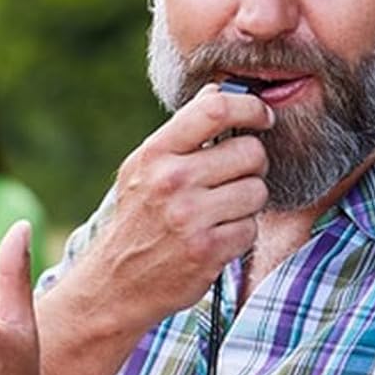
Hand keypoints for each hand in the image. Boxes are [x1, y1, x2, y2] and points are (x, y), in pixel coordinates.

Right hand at [75, 82, 270, 322]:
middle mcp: (171, 181)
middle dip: (250, 167)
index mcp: (155, 154)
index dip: (250, 108)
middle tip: (232, 181)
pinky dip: (239, 236)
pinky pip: (250, 229)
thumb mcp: (144, 170)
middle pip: (250, 153)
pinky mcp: (207, 251)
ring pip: (257, 192)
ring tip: (219, 213)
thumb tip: (219, 90)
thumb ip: (182, 132)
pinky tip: (215, 239)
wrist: (113, 284)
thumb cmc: (136, 221)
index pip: (215, 109)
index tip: (260, 117)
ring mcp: (190, 217)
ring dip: (246, 204)